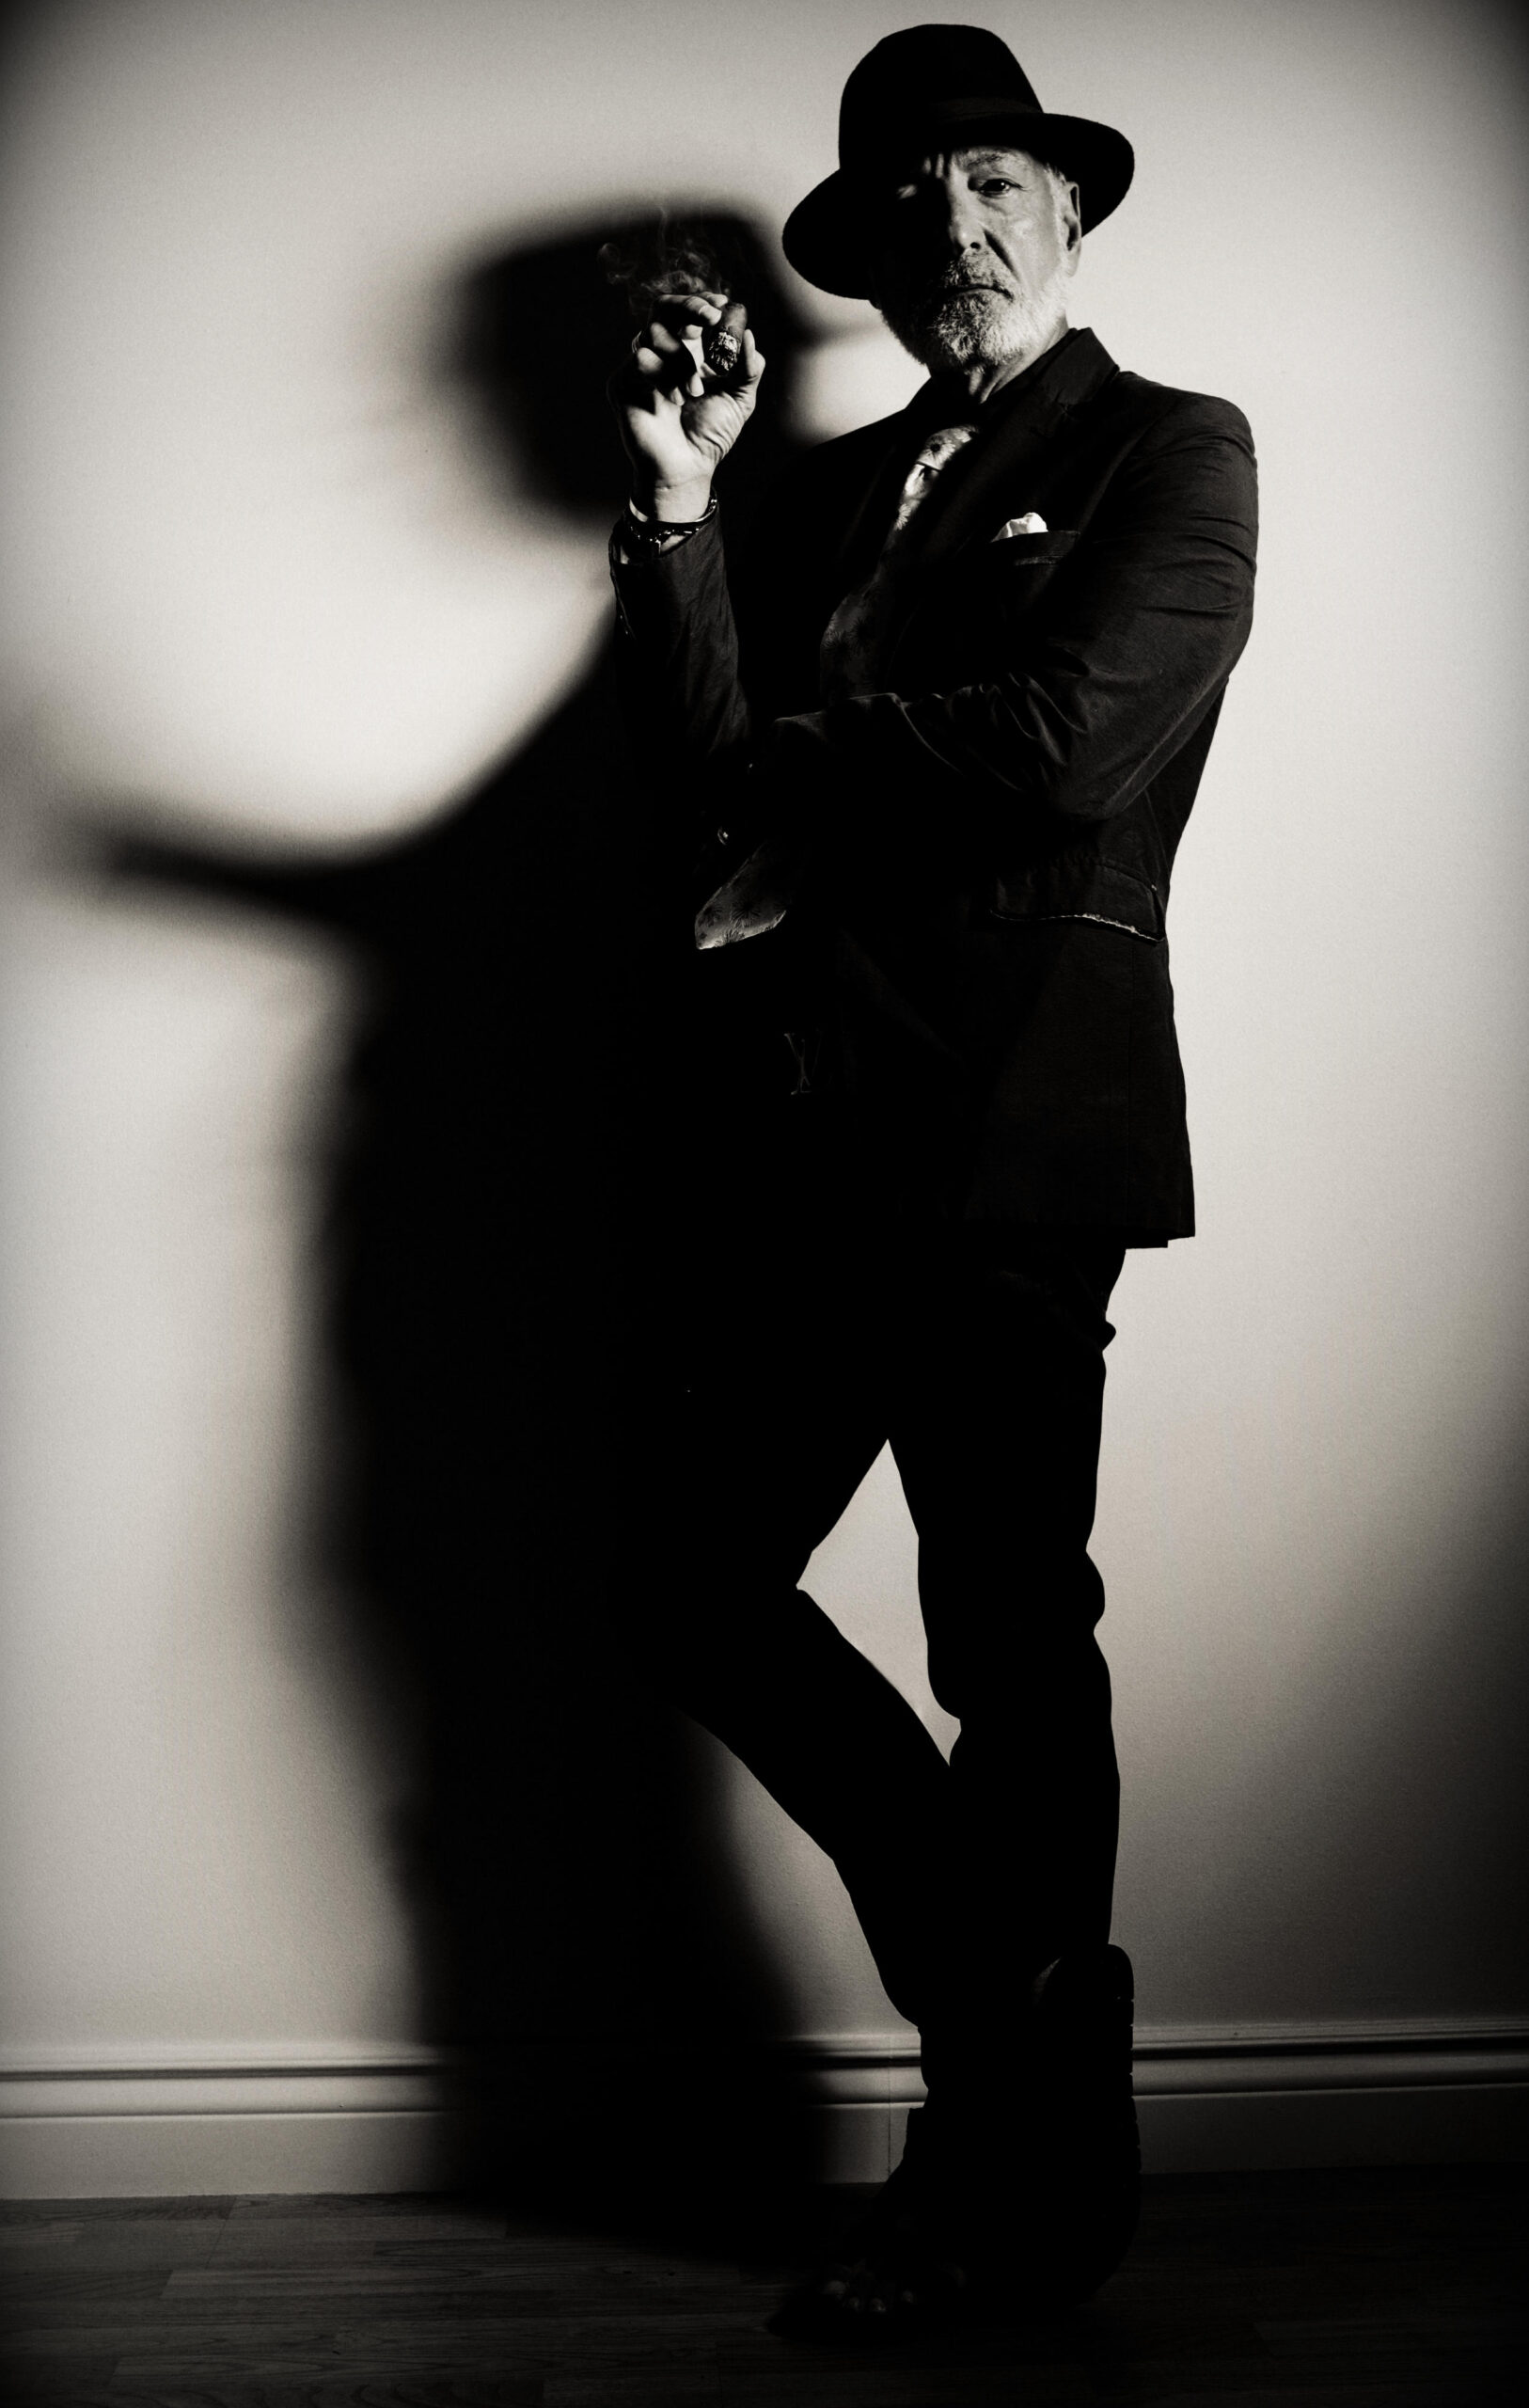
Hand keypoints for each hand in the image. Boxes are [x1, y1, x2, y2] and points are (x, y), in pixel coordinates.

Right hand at [609, 291, 764, 519]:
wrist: (687, 469)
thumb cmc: (709, 435)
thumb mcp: (739, 399)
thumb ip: (748, 368)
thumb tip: (749, 336)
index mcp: (687, 350)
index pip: (687, 311)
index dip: (702, 301)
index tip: (723, 307)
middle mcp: (661, 353)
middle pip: (664, 307)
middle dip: (689, 306)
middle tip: (712, 318)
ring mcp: (639, 367)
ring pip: (654, 334)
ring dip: (681, 359)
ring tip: (695, 392)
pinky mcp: (622, 382)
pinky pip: (640, 359)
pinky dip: (663, 376)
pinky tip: (674, 401)